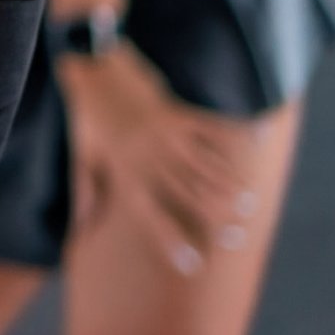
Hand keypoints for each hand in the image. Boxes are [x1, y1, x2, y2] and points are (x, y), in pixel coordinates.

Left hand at [59, 38, 270, 279]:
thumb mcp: (82, 156)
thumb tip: (80, 228)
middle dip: (215, 219)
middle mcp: (146, 160)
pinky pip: (210, 129)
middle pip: (188, 197)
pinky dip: (234, 138)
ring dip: (230, 186)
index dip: (171, 243)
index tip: (193, 266)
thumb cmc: (87, 118)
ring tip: (249, 204)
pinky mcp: (175, 112)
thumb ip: (86, 193)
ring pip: (205, 168)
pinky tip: (254, 145)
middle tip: (239, 238)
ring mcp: (163, 136)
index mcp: (123, 175)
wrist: (92, 69)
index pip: (150, 217)